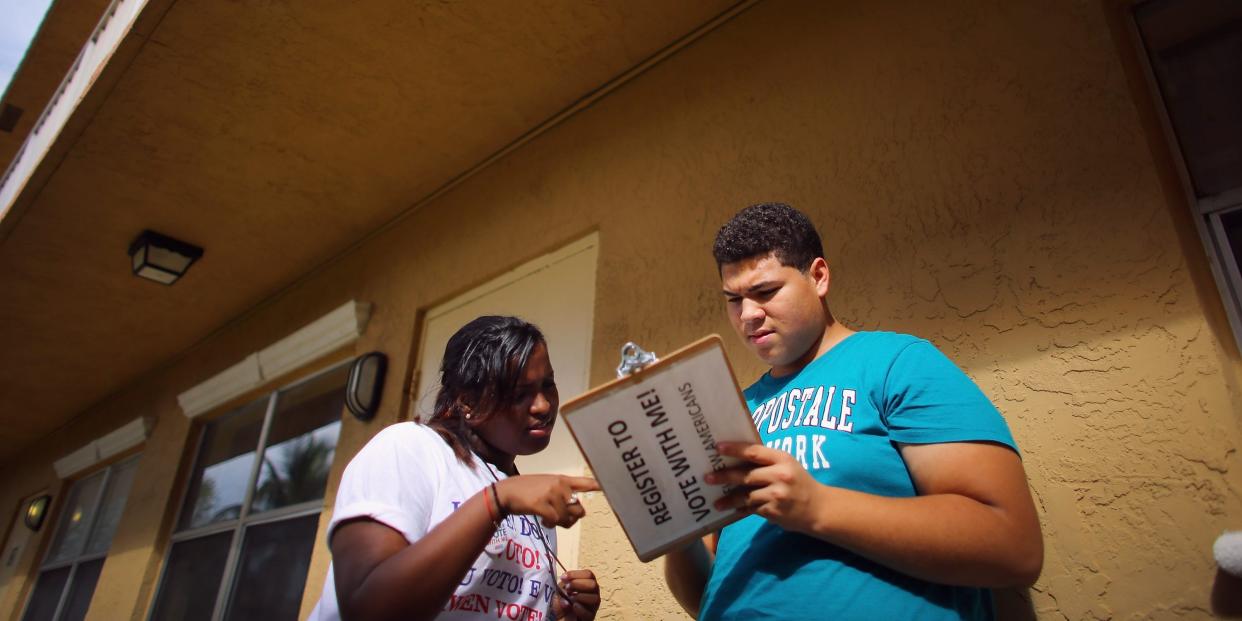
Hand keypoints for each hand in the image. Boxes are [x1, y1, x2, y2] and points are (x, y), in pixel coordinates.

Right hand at [495, 475, 599, 527]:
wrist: (506, 492)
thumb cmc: (527, 490)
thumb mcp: (547, 485)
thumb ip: (562, 495)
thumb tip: (578, 513)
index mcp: (562, 479)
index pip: (585, 482)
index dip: (599, 485)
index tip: (611, 487)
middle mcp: (559, 485)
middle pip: (579, 509)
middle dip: (571, 518)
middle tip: (559, 518)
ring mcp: (551, 494)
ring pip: (567, 517)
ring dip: (558, 523)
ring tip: (548, 518)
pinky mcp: (542, 504)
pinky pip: (555, 521)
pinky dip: (550, 524)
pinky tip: (543, 522)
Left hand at [552, 569, 599, 620]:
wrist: (559, 617)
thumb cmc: (561, 602)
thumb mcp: (560, 590)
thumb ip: (564, 583)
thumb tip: (566, 580)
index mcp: (586, 584)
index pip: (588, 574)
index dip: (576, 574)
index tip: (564, 577)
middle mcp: (592, 593)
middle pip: (593, 584)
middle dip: (579, 584)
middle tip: (567, 588)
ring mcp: (592, 606)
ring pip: (595, 598)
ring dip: (580, 596)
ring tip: (570, 597)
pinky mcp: (590, 617)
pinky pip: (589, 613)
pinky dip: (581, 609)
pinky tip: (573, 606)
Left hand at [705, 442, 822, 533]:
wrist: (819, 508)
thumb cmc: (798, 482)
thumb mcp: (788, 465)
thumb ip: (766, 461)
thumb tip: (736, 456)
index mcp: (782, 459)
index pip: (754, 451)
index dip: (734, 449)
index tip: (717, 447)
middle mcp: (780, 476)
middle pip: (745, 475)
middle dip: (724, 476)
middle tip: (707, 477)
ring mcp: (777, 495)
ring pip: (745, 496)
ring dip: (728, 499)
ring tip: (715, 502)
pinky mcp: (774, 512)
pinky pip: (751, 509)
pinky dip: (740, 510)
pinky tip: (731, 511)